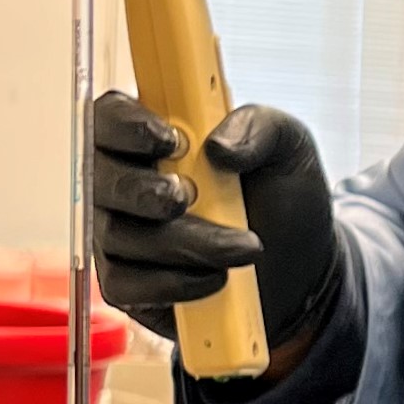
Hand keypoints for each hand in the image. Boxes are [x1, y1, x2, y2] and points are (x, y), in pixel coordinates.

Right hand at [90, 92, 341, 358]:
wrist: (302, 268)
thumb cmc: (281, 196)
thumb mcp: (288, 146)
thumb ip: (257, 127)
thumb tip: (218, 146)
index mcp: (154, 136)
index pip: (109, 117)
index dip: (125, 125)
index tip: (170, 140)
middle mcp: (126, 182)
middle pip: (102, 179)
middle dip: (145, 190)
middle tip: (190, 196)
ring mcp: (121, 235)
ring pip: (119, 236)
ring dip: (183, 243)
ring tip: (243, 247)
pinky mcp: (129, 285)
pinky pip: (124, 286)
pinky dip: (172, 283)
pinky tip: (214, 278)